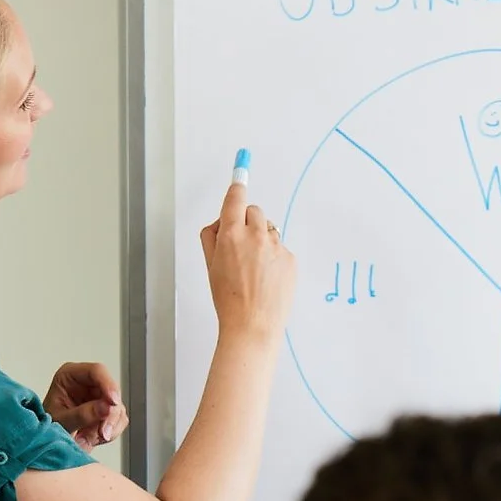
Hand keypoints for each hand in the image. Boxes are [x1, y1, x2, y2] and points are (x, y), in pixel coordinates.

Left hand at [44, 361, 127, 449]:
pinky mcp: (106, 411)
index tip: (112, 402)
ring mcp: (97, 397)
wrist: (47, 443)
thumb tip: (106, 408)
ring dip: (108, 426)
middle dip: (109, 414)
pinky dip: (110, 432)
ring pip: (117, 407)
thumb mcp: (61, 420)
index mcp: (70, 376)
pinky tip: (94, 437)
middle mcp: (86, 383)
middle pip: (111, 391)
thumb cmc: (46, 427)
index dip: (108, 385)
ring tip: (88, 438)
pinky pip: (119, 420)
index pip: (96, 371)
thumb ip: (83, 414)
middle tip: (103, 432)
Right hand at [200, 180, 293, 345]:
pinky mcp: (290, 259)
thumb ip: (212, 237)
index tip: (239, 175)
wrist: (253, 325)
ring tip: (253, 269)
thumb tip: (220, 221)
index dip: (236, 188)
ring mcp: (276, 246)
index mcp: (231, 234)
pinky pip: (280, 248)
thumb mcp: (210, 266)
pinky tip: (266, 279)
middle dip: (246, 221)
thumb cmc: (228, 299)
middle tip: (239, 245)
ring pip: (268, 230)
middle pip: (253, 210)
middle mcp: (256, 235)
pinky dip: (273, 258)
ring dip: (260, 240)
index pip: (235, 198)